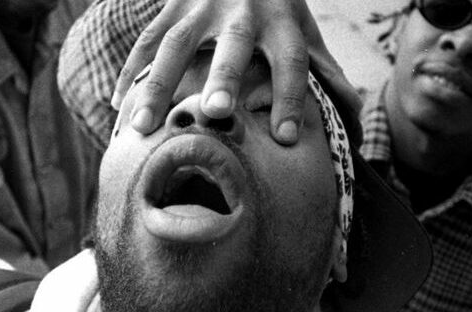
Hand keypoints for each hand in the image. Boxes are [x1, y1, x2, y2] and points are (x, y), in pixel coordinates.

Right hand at [113, 0, 362, 145]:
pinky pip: (146, 39)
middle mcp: (242, 10)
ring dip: (158, 83)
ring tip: (143, 127)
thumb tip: (353, 121)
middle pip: (233, 45)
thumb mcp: (305, 32)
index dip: (290, 96)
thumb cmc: (278, 10)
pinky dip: (130, 70)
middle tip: (216, 112)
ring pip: (175, 44)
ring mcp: (200, 5)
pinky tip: (117, 102)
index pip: (292, 60)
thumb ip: (326, 74)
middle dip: (223, 77)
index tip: (286, 138)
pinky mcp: (171, 5)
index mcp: (282, 20)